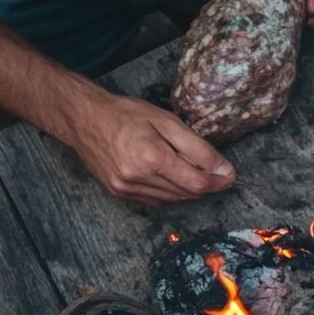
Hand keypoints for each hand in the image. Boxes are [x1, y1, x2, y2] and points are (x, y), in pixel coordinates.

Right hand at [64, 92, 235, 204]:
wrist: (84, 118)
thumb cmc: (126, 114)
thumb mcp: (166, 121)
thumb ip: (198, 148)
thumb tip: (224, 170)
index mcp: (151, 157)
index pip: (198, 183)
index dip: (219, 181)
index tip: (230, 175)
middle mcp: (137, 177)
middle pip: (187, 193)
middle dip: (204, 183)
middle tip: (210, 168)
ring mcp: (126, 188)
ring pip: (174, 199)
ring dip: (186, 187)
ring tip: (182, 164)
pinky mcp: (119, 193)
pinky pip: (157, 200)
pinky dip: (168, 190)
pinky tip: (163, 172)